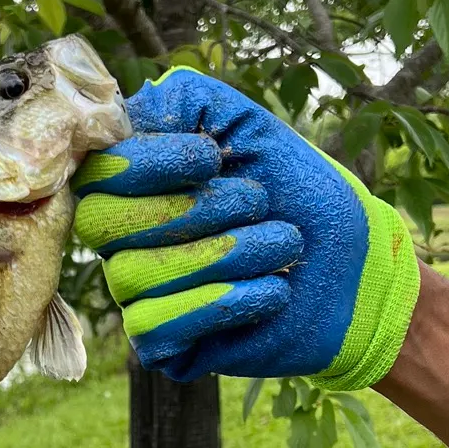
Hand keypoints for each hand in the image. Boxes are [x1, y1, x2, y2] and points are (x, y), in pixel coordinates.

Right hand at [72, 68, 419, 388]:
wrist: (354, 270)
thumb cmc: (301, 196)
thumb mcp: (248, 125)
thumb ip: (186, 101)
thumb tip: (126, 114)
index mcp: (135, 187)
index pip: (95, 172)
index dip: (145, 163)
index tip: (212, 158)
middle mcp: (123, 243)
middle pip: (103, 224)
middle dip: (191, 209)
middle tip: (259, 202)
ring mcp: (138, 297)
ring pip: (133, 276)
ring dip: (224, 254)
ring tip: (284, 245)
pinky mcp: (160, 346)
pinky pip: (153, 325)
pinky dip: (223, 303)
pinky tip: (272, 292)